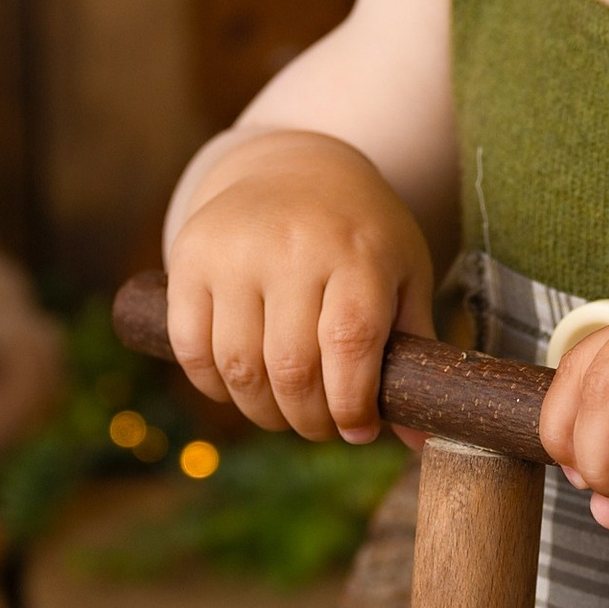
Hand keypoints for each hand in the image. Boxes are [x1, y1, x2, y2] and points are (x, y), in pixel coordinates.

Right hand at [158, 132, 432, 443]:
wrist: (292, 165)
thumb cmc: (359, 232)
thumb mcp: (402, 273)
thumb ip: (412, 350)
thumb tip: (419, 442)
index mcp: (357, 250)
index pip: (349, 345)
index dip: (352, 404)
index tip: (359, 431)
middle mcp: (293, 246)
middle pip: (292, 367)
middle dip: (308, 419)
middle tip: (321, 428)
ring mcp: (234, 251)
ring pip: (238, 366)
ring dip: (261, 411)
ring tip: (283, 413)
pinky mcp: (189, 258)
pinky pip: (191, 347)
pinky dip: (214, 386)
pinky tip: (240, 388)